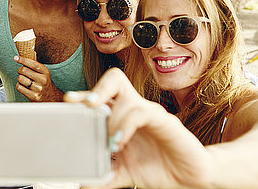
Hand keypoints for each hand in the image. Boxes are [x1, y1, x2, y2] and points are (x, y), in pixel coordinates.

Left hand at [14, 55, 62, 101]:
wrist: (50, 97)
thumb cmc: (44, 82)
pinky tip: (23, 86)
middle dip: (20, 70)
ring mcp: (38, 89)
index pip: (33, 63)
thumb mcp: (43, 72)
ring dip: (19, 78)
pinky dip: (19, 86)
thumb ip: (36, 62)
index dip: (23, 59)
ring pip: (20, 79)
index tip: (16, 57)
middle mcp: (43, 80)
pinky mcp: (33, 96)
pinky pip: (19, 87)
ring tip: (23, 79)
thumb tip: (32, 51)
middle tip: (21, 71)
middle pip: (24, 70)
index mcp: (45, 72)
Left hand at [65, 68, 211, 188]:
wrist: (189, 178)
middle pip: (114, 79)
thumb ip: (105, 175)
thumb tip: (82, 184)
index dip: (84, 94)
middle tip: (84, 105)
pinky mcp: (164, 120)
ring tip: (109, 143)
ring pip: (126, 96)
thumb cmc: (158, 167)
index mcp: (122, 116)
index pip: (101, 94)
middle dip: (96, 88)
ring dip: (111, 118)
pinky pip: (140, 112)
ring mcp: (149, 112)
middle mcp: (134, 109)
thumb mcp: (125, 173)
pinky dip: (125, 125)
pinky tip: (120, 141)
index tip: (67, 102)